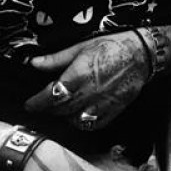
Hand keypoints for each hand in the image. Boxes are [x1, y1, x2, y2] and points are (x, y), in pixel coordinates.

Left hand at [24, 31, 150, 129]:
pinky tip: (80, 115)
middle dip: (49, 109)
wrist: (141, 53)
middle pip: (61, 109)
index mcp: (78, 75)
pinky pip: (94, 124)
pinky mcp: (114, 109)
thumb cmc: (111, 46)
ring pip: (75, 120)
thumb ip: (56, 59)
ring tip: (62, 108)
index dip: (37, 103)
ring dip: (65, 116)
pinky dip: (83, 123)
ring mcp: (102, 103)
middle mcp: (89, 92)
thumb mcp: (81, 47)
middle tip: (44, 104)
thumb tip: (35, 63)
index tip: (30, 105)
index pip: (51, 96)